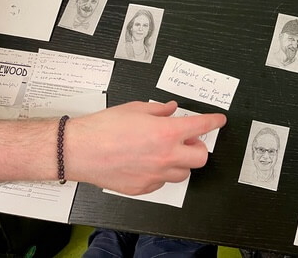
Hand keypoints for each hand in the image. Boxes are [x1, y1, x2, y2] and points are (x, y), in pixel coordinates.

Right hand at [65, 101, 225, 194]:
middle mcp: (166, 156)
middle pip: (200, 158)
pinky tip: (149, 163)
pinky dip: (162, 173)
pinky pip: (162, 182)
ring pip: (184, 173)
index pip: (202, 126)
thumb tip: (171, 109)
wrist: (78, 150)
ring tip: (166, 152)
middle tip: (187, 139)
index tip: (219, 121)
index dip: (214, 122)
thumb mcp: (135, 109)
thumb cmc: (103, 128)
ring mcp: (155, 175)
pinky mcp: (143, 188)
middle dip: (198, 147)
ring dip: (181, 162)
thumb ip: (159, 110)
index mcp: (167, 132)